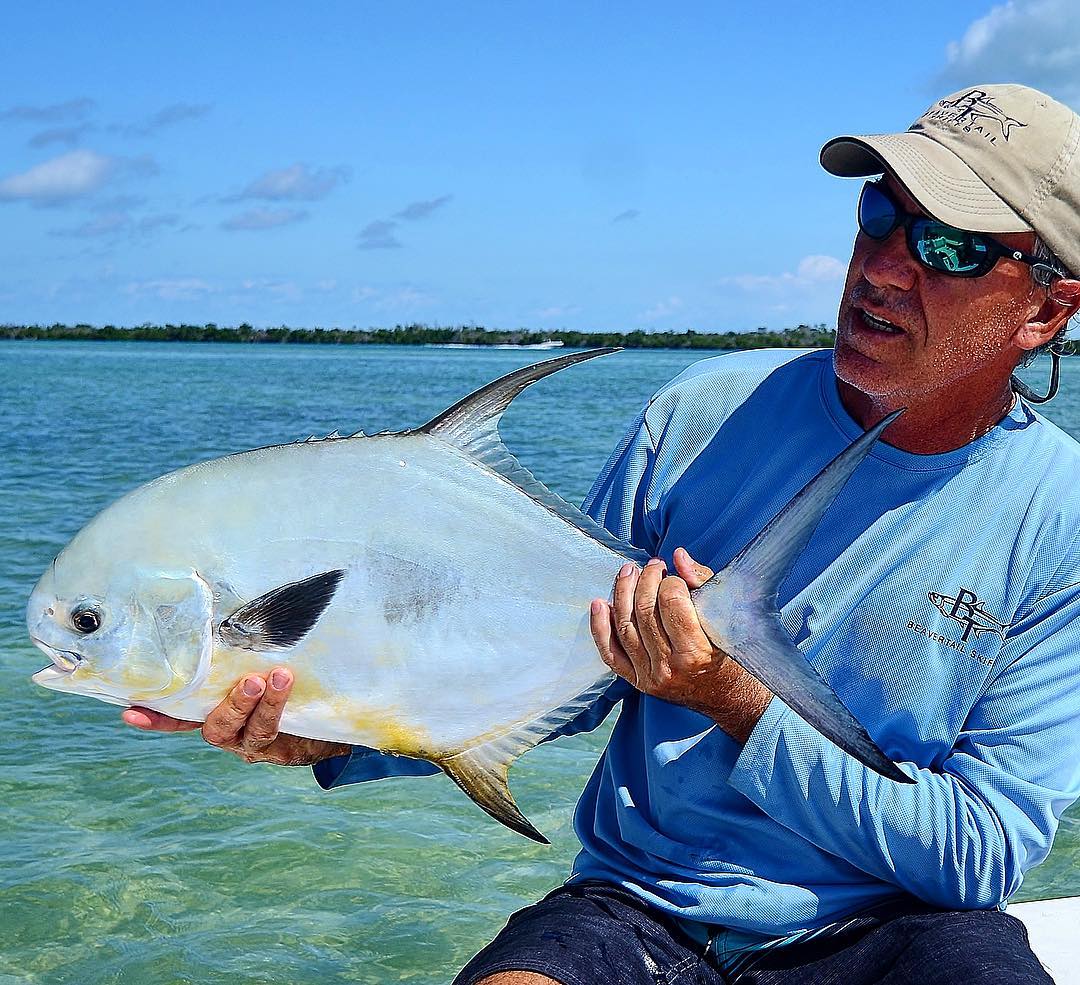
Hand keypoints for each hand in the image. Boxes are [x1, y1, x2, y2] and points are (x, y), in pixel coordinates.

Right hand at [121, 668, 351, 766]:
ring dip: (264, 703)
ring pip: (248, 729)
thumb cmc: (275, 681)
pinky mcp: (274, 745)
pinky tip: (287, 684)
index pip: (177, 715)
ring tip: (279, 677)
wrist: (315, 718)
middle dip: (233, 704)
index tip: (131, 712)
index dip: (155, 717)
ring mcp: (248, 739)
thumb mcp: (253, 664)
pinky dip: (279, 707)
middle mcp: (225, 728)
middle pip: (215, 725)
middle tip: (251, 680)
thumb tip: (227, 600)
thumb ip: (237, 650)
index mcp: (210, 709)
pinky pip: (272, 729)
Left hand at [590, 547, 771, 742]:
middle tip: (652, 566)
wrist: (728, 696)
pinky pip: (610, 653)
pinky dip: (600, 628)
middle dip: (645, 580)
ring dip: (622, 593)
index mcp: (695, 652)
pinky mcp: (637, 681)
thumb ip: (703, 582)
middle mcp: (669, 668)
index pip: (671, 602)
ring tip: (628, 573)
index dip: (671, 581)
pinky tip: (599, 604)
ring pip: (625, 627)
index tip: (675, 577)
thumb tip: (678, 556)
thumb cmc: (731, 652)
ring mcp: (649, 677)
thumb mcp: (726, 616)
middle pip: (644, 611)